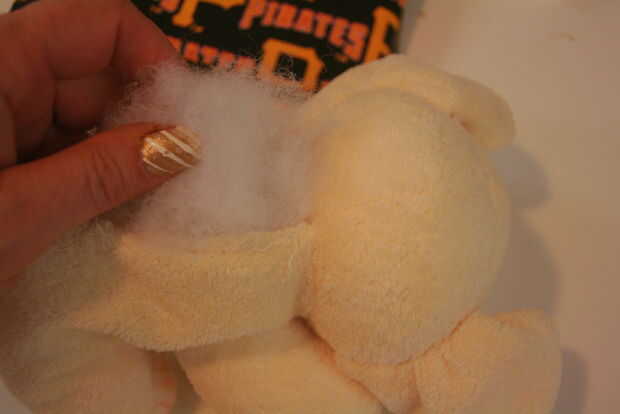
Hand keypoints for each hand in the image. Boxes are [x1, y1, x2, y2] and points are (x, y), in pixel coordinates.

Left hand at [0, 0, 178, 281]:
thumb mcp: (18, 214)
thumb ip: (104, 173)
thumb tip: (184, 145)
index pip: (97, 22)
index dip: (151, 57)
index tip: (187, 118)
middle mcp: (4, 82)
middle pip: (103, 72)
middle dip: (149, 119)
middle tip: (184, 177)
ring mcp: (8, 120)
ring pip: (93, 116)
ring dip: (130, 156)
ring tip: (156, 204)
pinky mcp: (13, 156)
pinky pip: (75, 150)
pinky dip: (105, 178)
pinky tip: (124, 211)